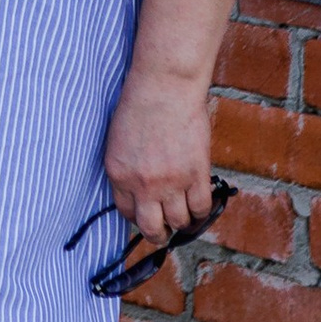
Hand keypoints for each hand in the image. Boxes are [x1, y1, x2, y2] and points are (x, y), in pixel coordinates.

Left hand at [102, 69, 215, 248]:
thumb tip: (140, 189)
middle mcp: (142, 185)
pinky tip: (200, 206)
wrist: (164, 87)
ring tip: (185, 216)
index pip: (126, 212)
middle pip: (152, 228)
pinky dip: (202, 211)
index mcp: (118, 174)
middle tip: (164, 230)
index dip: (137, 217)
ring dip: (182, 222)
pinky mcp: (196, 174)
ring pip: (179, 222)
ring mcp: (171, 182)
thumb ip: (128, 167)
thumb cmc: (140, 104)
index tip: (145, 215)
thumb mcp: (119, 140)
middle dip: (158, 234)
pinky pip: (201, 207)